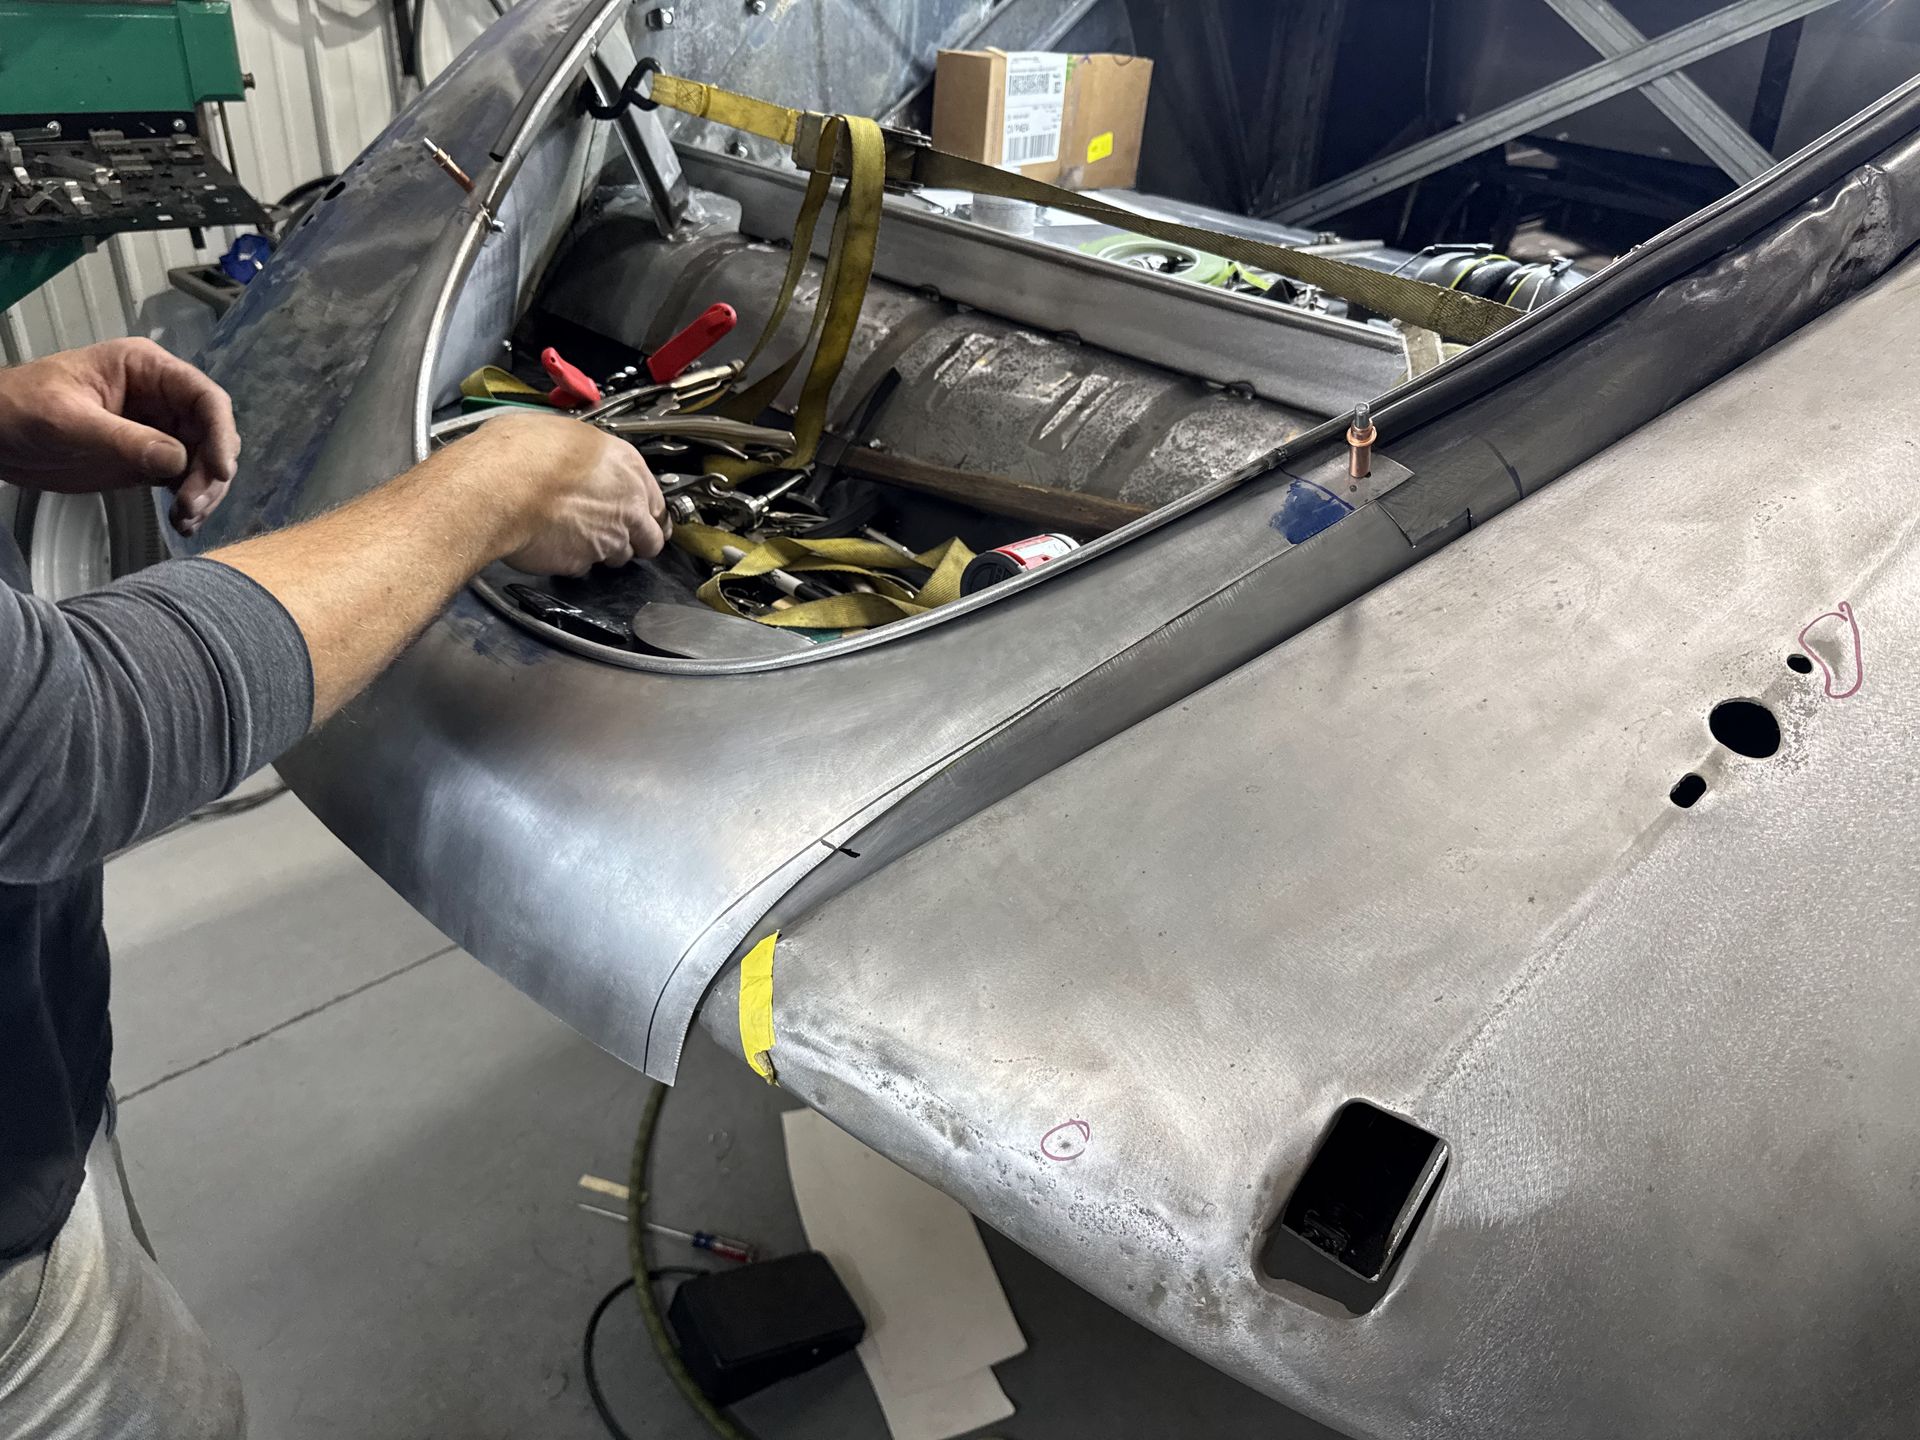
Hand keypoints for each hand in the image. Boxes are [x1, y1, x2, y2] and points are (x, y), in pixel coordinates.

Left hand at [0, 339, 239, 536]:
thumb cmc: (19, 410)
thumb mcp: (67, 421)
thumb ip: (124, 439)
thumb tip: (179, 460)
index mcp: (146, 370)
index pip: (204, 397)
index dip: (221, 433)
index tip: (220, 472)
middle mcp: (161, 399)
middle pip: (212, 434)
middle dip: (211, 472)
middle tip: (191, 505)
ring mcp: (157, 431)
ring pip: (204, 462)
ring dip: (204, 493)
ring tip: (184, 519)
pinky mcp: (148, 461)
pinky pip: (184, 482)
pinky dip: (189, 504)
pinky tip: (181, 523)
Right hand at [455, 411, 667, 574]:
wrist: (497, 488)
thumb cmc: (520, 454)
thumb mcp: (561, 431)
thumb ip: (583, 453)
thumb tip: (575, 453)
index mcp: (627, 467)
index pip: (656, 501)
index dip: (645, 510)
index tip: (638, 514)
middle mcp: (627, 506)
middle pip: (650, 538)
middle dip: (636, 539)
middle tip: (614, 532)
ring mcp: (607, 539)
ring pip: (618, 556)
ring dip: (603, 550)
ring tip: (575, 533)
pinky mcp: (581, 563)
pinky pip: (582, 567)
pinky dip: (571, 559)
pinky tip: (554, 542)